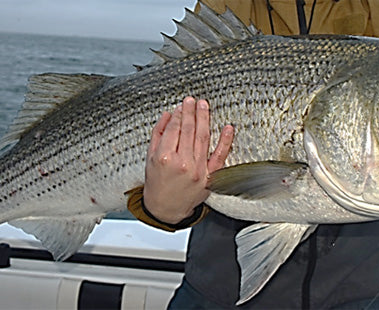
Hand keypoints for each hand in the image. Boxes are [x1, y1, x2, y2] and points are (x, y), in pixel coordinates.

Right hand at [143, 96, 233, 223]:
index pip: (174, 129)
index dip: (178, 114)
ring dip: (204, 119)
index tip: (181, 105)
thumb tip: (168, 114)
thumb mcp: (150, 158)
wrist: (166, 208)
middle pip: (189, 131)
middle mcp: (183, 164)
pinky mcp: (210, 177)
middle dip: (191, 112)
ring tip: (204, 106)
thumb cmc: (157, 183)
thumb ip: (158, 134)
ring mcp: (198, 171)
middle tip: (192, 101)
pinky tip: (228, 128)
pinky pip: (220, 156)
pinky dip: (225, 141)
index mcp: (165, 158)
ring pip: (203, 138)